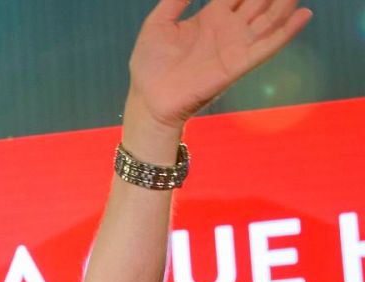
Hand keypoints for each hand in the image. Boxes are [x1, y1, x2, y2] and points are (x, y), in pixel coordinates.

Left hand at [127, 0, 311, 131]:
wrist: (150, 99)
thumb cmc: (150, 65)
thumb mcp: (157, 24)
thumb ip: (174, 1)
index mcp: (210, 17)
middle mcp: (228, 29)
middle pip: (259, 2)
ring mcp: (236, 45)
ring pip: (270, 18)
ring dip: (284, 4)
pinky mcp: (239, 63)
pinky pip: (268, 45)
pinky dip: (287, 31)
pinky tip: (303, 14)